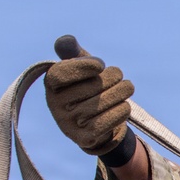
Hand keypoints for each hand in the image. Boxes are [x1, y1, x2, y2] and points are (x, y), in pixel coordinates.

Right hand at [44, 37, 133, 155]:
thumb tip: (67, 41)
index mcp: (51, 84)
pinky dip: (119, 112)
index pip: (62, 73)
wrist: (92, 123)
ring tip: (128, 87)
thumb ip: (73, 52)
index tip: (100, 64)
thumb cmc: (86, 87)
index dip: (83, 66)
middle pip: (89, 88)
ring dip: (120, 93)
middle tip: (120, 76)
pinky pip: (105, 123)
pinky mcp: (83, 138)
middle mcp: (55, 106)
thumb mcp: (79, 67)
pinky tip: (125, 106)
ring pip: (100, 104)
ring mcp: (68, 124)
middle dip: (110, 78)